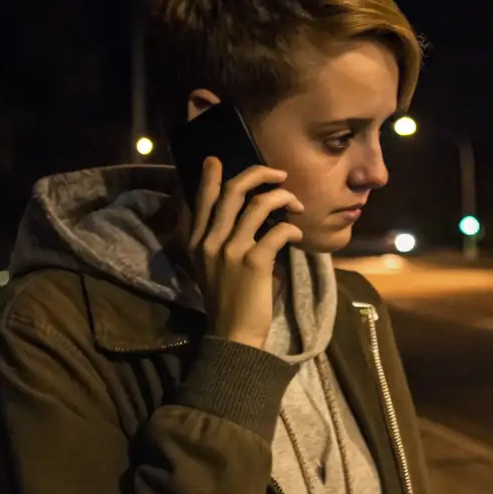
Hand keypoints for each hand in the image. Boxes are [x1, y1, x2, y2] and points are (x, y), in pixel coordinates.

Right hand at [189, 158, 304, 349]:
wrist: (233, 334)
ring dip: (283, 198)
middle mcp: (209, 241)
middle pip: (232, 191)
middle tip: (279, 174)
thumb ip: (217, 239)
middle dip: (258, 174)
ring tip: (296, 204)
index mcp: (196, 241)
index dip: (209, 176)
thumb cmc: (228, 299)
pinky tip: (295, 235)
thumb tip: (244, 212)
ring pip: (258, 205)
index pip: (201, 199)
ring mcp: (230, 251)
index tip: (216, 160)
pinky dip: (291, 228)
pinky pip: (277, 231)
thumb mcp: (209, 265)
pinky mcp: (253, 263)